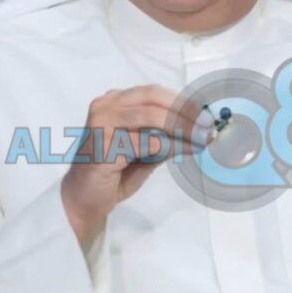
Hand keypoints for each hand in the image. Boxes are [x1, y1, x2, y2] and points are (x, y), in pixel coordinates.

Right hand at [60, 85, 200, 245]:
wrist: (82, 200)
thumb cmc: (113, 175)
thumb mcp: (145, 151)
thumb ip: (165, 137)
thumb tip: (199, 130)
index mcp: (114, 101)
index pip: (153, 93)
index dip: (182, 101)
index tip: (206, 114)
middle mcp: (106, 105)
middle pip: (153, 98)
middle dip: (186, 112)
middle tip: (209, 126)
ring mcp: (102, 122)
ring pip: (151, 116)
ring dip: (181, 127)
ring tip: (202, 138)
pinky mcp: (104, 144)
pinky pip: (145, 141)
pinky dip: (169, 146)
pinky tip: (184, 150)